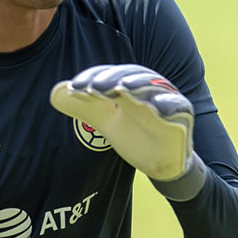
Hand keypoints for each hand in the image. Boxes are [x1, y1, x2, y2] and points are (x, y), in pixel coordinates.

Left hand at [50, 64, 194, 180]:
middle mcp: (149, 88)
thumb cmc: (137, 133)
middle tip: (93, 87)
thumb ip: (85, 106)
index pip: (111, 76)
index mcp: (131, 85)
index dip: (94, 78)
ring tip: (121, 87)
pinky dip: (169, 104)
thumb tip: (55, 93)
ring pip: (154, 88)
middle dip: (112, 79)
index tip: (75, 87)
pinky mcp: (182, 117)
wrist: (164, 161)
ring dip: (138, 85)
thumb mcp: (106, 120)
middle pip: (132, 76)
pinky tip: (158, 105)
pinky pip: (178, 107)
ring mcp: (167, 101)